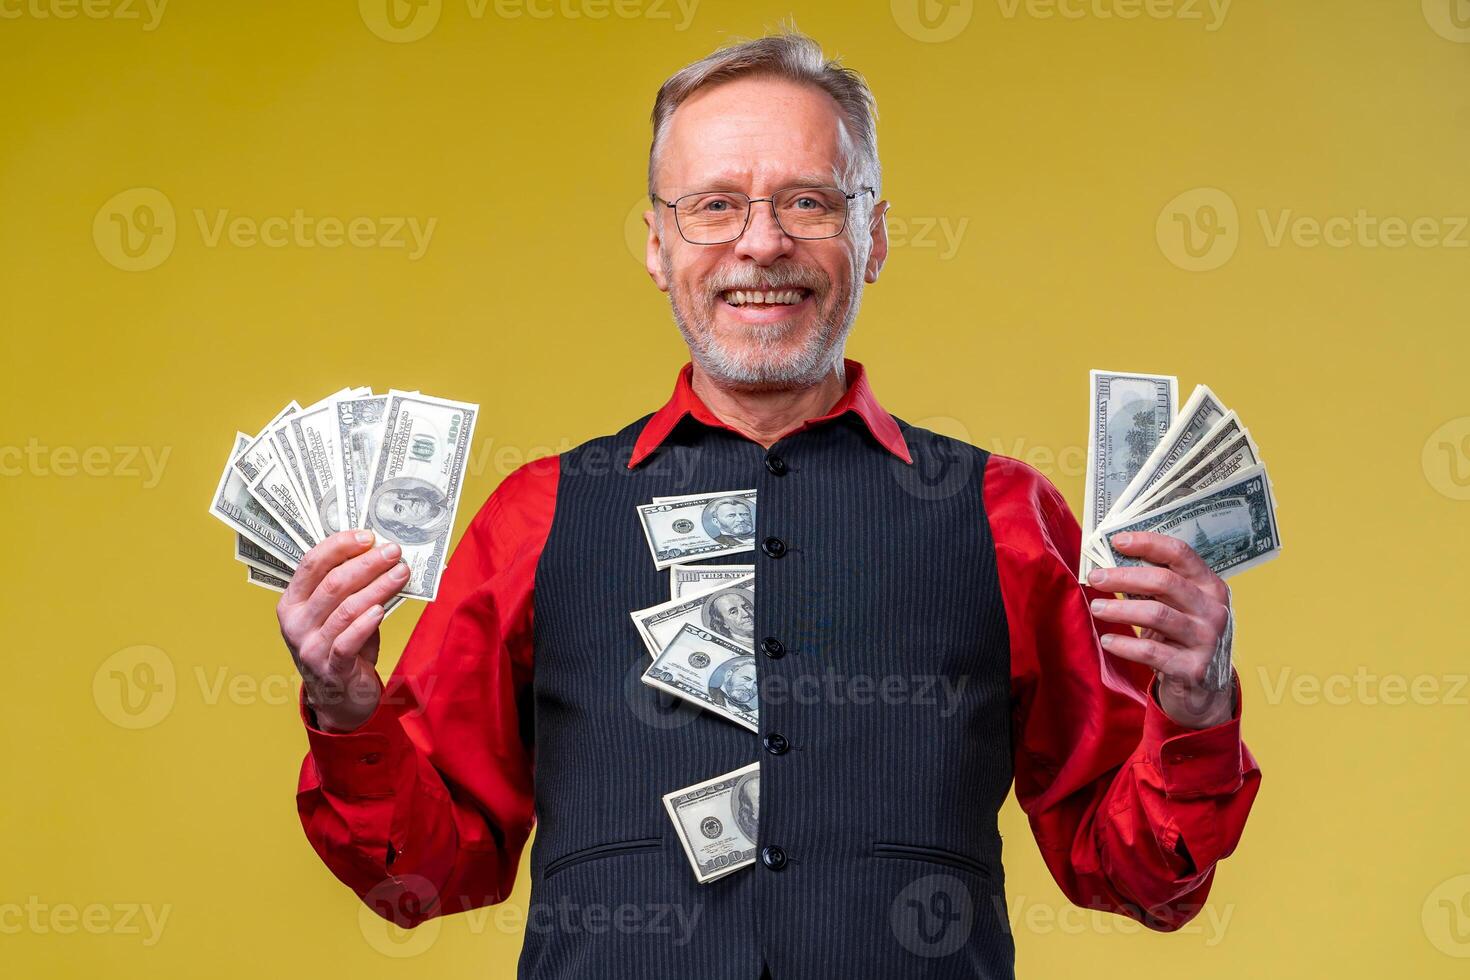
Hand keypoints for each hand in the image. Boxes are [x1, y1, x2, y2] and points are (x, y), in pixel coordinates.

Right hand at [276, 529, 409, 732]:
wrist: (338, 698)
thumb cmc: (340, 646)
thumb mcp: (337, 613)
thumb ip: (349, 588)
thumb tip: (379, 553)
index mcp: (292, 602)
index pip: (311, 564)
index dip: (340, 545)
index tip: (368, 535)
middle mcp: (295, 623)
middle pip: (333, 583)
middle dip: (367, 563)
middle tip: (393, 551)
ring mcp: (310, 647)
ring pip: (346, 608)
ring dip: (377, 587)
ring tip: (401, 573)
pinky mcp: (330, 669)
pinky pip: (347, 641)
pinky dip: (366, 624)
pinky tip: (381, 609)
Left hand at [1086, 531, 1234, 728]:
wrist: (1205, 688)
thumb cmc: (1182, 636)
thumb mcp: (1180, 607)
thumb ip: (1157, 586)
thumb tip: (1111, 562)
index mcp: (1211, 586)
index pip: (1180, 553)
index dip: (1147, 543)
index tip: (1116, 540)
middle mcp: (1214, 610)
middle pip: (1164, 582)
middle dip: (1123, 576)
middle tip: (1095, 577)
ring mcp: (1207, 639)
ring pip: (1156, 614)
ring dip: (1120, 609)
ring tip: (1096, 607)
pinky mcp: (1193, 668)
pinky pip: (1151, 651)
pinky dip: (1125, 645)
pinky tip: (1107, 641)